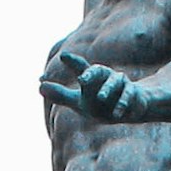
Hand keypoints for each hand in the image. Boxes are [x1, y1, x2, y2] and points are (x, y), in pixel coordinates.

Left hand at [40, 59, 154, 118]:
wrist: (130, 107)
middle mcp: (106, 77)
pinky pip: (128, 97)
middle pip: (99, 70)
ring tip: (101, 97)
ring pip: (115, 82)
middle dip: (91, 73)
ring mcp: (121, 85)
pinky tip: (117, 114)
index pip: (81, 68)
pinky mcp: (133, 95)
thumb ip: (61, 95)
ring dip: (108, 89)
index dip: (73, 62)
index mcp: (92, 78)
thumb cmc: (100, 103)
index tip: (63, 56)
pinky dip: (123, 104)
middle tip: (82, 79)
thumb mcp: (79, 101)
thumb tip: (38, 86)